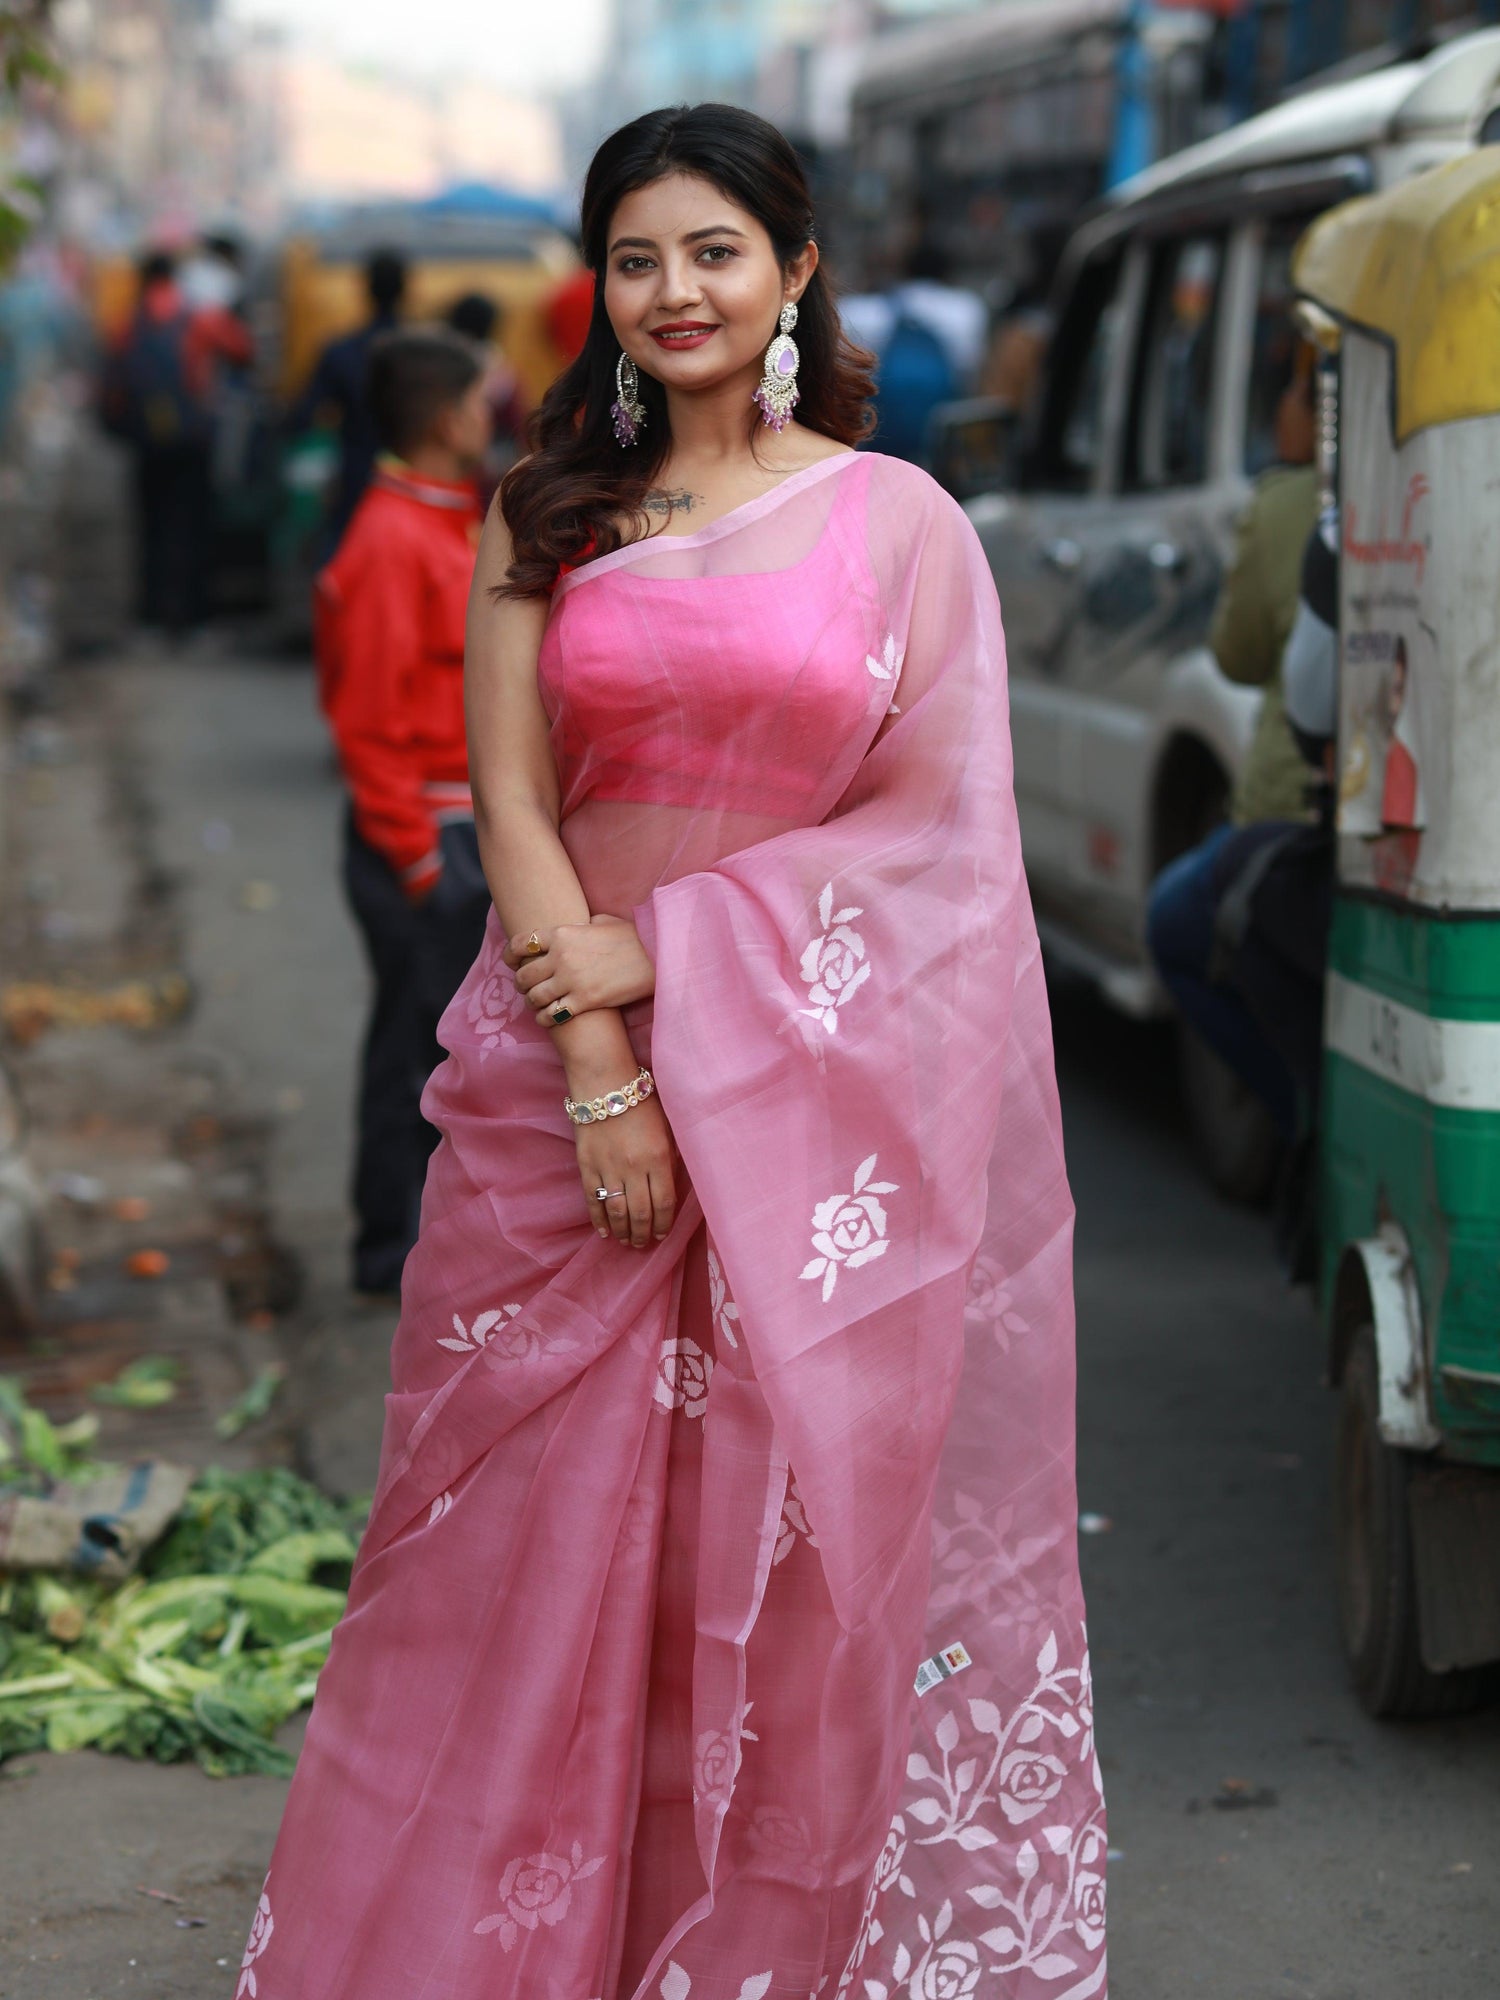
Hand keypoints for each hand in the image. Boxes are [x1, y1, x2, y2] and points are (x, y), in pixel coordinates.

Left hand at [506, 915, 654, 1023]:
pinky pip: (551, 1015)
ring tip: (538, 1005)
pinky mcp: (583, 1001)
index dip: (510, 955)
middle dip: (521, 983)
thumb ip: (582, 926)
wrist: (656, 957)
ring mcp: (571, 980)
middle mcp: (561, 956)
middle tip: (527, 988)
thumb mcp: (604, 922)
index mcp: (562, 933)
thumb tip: (577, 929)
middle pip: (524, 974)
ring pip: (534, 997)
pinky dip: (545, 1019)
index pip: (521, 943)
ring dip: (532, 1003)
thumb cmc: (634, 938)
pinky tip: (549, 1018)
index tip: (511, 962)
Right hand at [576, 1095, 675, 1247]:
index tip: (662, 1234)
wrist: (604, 1082)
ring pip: (617, 1211)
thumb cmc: (641, 1102)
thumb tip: (671, 1187)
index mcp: (658, 1158)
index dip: (664, 1223)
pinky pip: (593, 1199)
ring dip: (623, 1231)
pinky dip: (599, 1219)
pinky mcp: (587, 1166)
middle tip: (642, 1244)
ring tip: (626, 1241)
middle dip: (643, 1234)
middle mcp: (634, 1167)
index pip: (664, 1202)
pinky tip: (605, 1231)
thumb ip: (670, 1158)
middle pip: (641, 1213)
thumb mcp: (667, 1127)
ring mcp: (608, 1168)